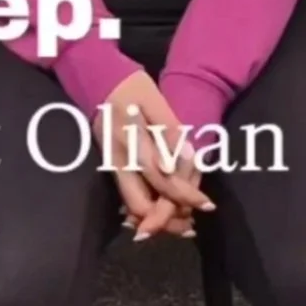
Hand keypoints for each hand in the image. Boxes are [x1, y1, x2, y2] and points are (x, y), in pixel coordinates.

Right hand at [95, 71, 215, 240]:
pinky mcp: (110, 166)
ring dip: (157, 218)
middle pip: (141, 205)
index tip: (207, 205)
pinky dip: (146, 207)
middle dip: (167, 220)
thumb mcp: (155, 101)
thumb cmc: (133, 88)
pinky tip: (163, 207)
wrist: (99, 79)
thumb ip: (169, 132)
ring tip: (182, 221)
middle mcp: (120, 161)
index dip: (185, 196)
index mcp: (133, 142)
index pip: (162, 180)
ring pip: (132, 206)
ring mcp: (112, 166)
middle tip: (191, 225)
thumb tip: (185, 159)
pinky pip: (127, 196)